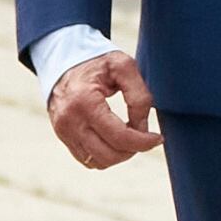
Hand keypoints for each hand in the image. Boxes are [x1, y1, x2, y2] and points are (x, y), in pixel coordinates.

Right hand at [47, 45, 159, 168]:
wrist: (63, 57)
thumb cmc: (97, 60)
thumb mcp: (124, 67)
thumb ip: (139, 96)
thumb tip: (143, 128)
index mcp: (84, 101)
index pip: (119, 137)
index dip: (143, 142)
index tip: (158, 138)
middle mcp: (70, 120)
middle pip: (109, 155)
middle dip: (132, 150)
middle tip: (143, 135)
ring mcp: (63, 131)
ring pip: (98, 162)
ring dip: (119, 155)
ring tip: (128, 136)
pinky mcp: (62, 136)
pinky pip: (87, 160)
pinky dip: (105, 155)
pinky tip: (113, 138)